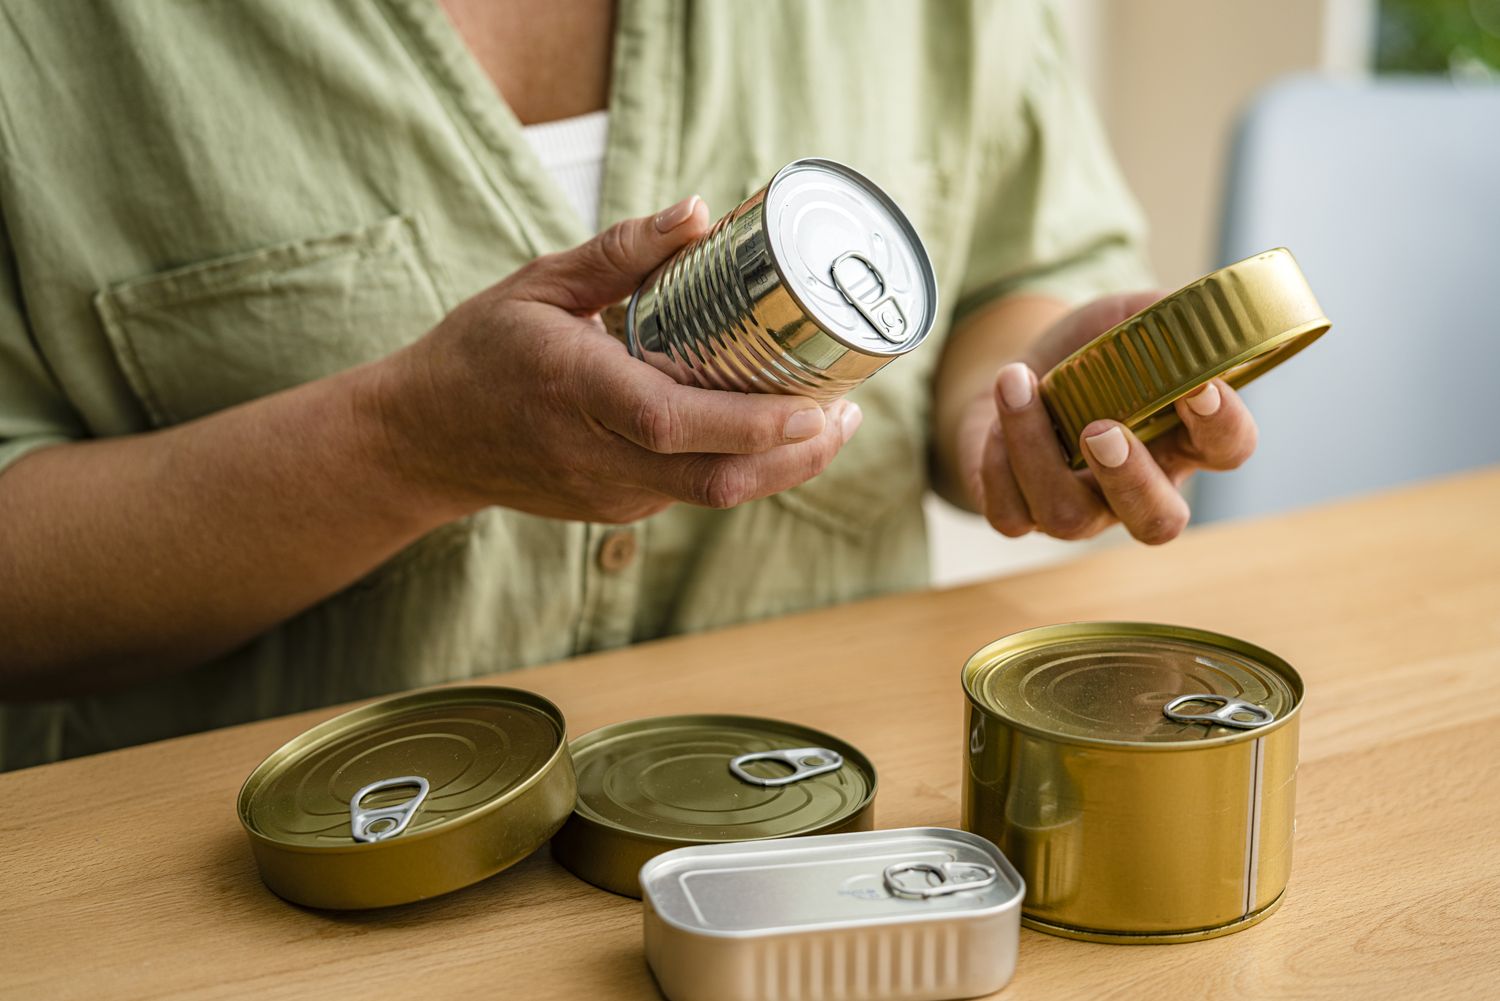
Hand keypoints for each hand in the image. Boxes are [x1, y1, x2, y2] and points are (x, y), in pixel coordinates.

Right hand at [370, 197, 861, 522]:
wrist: (425, 441)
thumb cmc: (480, 352)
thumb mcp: (539, 284)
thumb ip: (620, 251)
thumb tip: (698, 213)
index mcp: (574, 391)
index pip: (672, 421)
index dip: (751, 424)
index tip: (816, 408)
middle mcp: (596, 456)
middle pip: (716, 478)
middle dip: (796, 455)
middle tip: (850, 412)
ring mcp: (610, 494)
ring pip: (714, 494)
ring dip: (781, 466)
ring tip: (832, 421)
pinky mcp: (618, 509)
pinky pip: (694, 491)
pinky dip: (742, 466)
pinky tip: (773, 432)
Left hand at [958, 291, 1258, 544]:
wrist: (1016, 377)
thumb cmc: (1086, 351)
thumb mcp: (1125, 318)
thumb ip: (1161, 314)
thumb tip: (1188, 307)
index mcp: (1182, 439)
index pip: (1227, 448)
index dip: (1223, 425)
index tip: (1201, 387)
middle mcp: (1138, 488)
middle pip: (1157, 522)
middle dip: (1131, 481)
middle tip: (1101, 430)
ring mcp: (1080, 511)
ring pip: (1068, 516)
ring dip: (1036, 447)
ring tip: (1017, 380)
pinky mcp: (1022, 515)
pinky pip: (1010, 514)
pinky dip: (997, 461)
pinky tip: (995, 414)